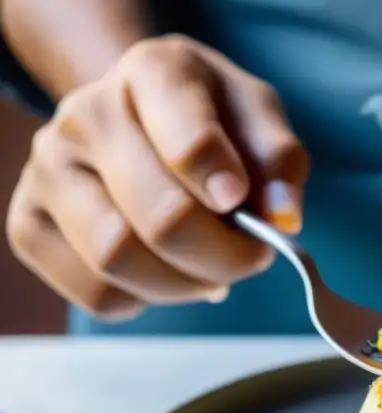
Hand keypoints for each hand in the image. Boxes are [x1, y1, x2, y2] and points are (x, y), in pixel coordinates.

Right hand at [5, 34, 308, 319]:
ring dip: (185, 284)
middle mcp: (86, 115)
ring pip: (119, 261)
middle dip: (224, 257)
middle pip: (161, 220)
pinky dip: (144, 300)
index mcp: (154, 73)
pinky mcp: (29, 224)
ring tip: (209, 269)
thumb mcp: (258, 119)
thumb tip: (282, 218)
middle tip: (250, 257)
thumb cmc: (210, 121)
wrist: (139, 116)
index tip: (243, 204)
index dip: (227, 188)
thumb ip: (280, 161)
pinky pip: (96, 294)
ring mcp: (48, 170)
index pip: (190, 145)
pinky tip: (163, 272)